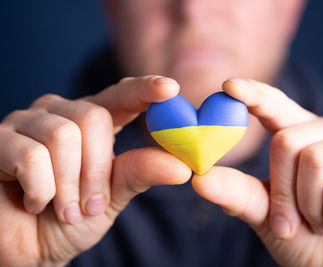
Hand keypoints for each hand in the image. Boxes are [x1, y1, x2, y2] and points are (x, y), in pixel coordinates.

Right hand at [0, 76, 191, 265]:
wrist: (32, 248)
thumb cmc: (74, 218)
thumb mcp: (114, 196)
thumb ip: (141, 174)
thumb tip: (182, 166)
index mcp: (92, 122)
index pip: (121, 96)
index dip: (145, 90)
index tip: (171, 88)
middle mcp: (60, 113)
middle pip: (92, 117)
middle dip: (96, 170)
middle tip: (90, 204)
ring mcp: (27, 122)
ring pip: (62, 135)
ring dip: (69, 185)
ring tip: (63, 209)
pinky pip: (30, 157)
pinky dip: (41, 190)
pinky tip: (34, 202)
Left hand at [192, 79, 322, 266]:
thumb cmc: (306, 240)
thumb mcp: (264, 215)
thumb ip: (236, 193)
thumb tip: (198, 177)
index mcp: (303, 137)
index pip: (276, 106)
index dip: (254, 94)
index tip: (229, 86)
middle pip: (287, 141)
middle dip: (282, 192)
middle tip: (292, 221)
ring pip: (315, 161)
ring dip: (310, 208)